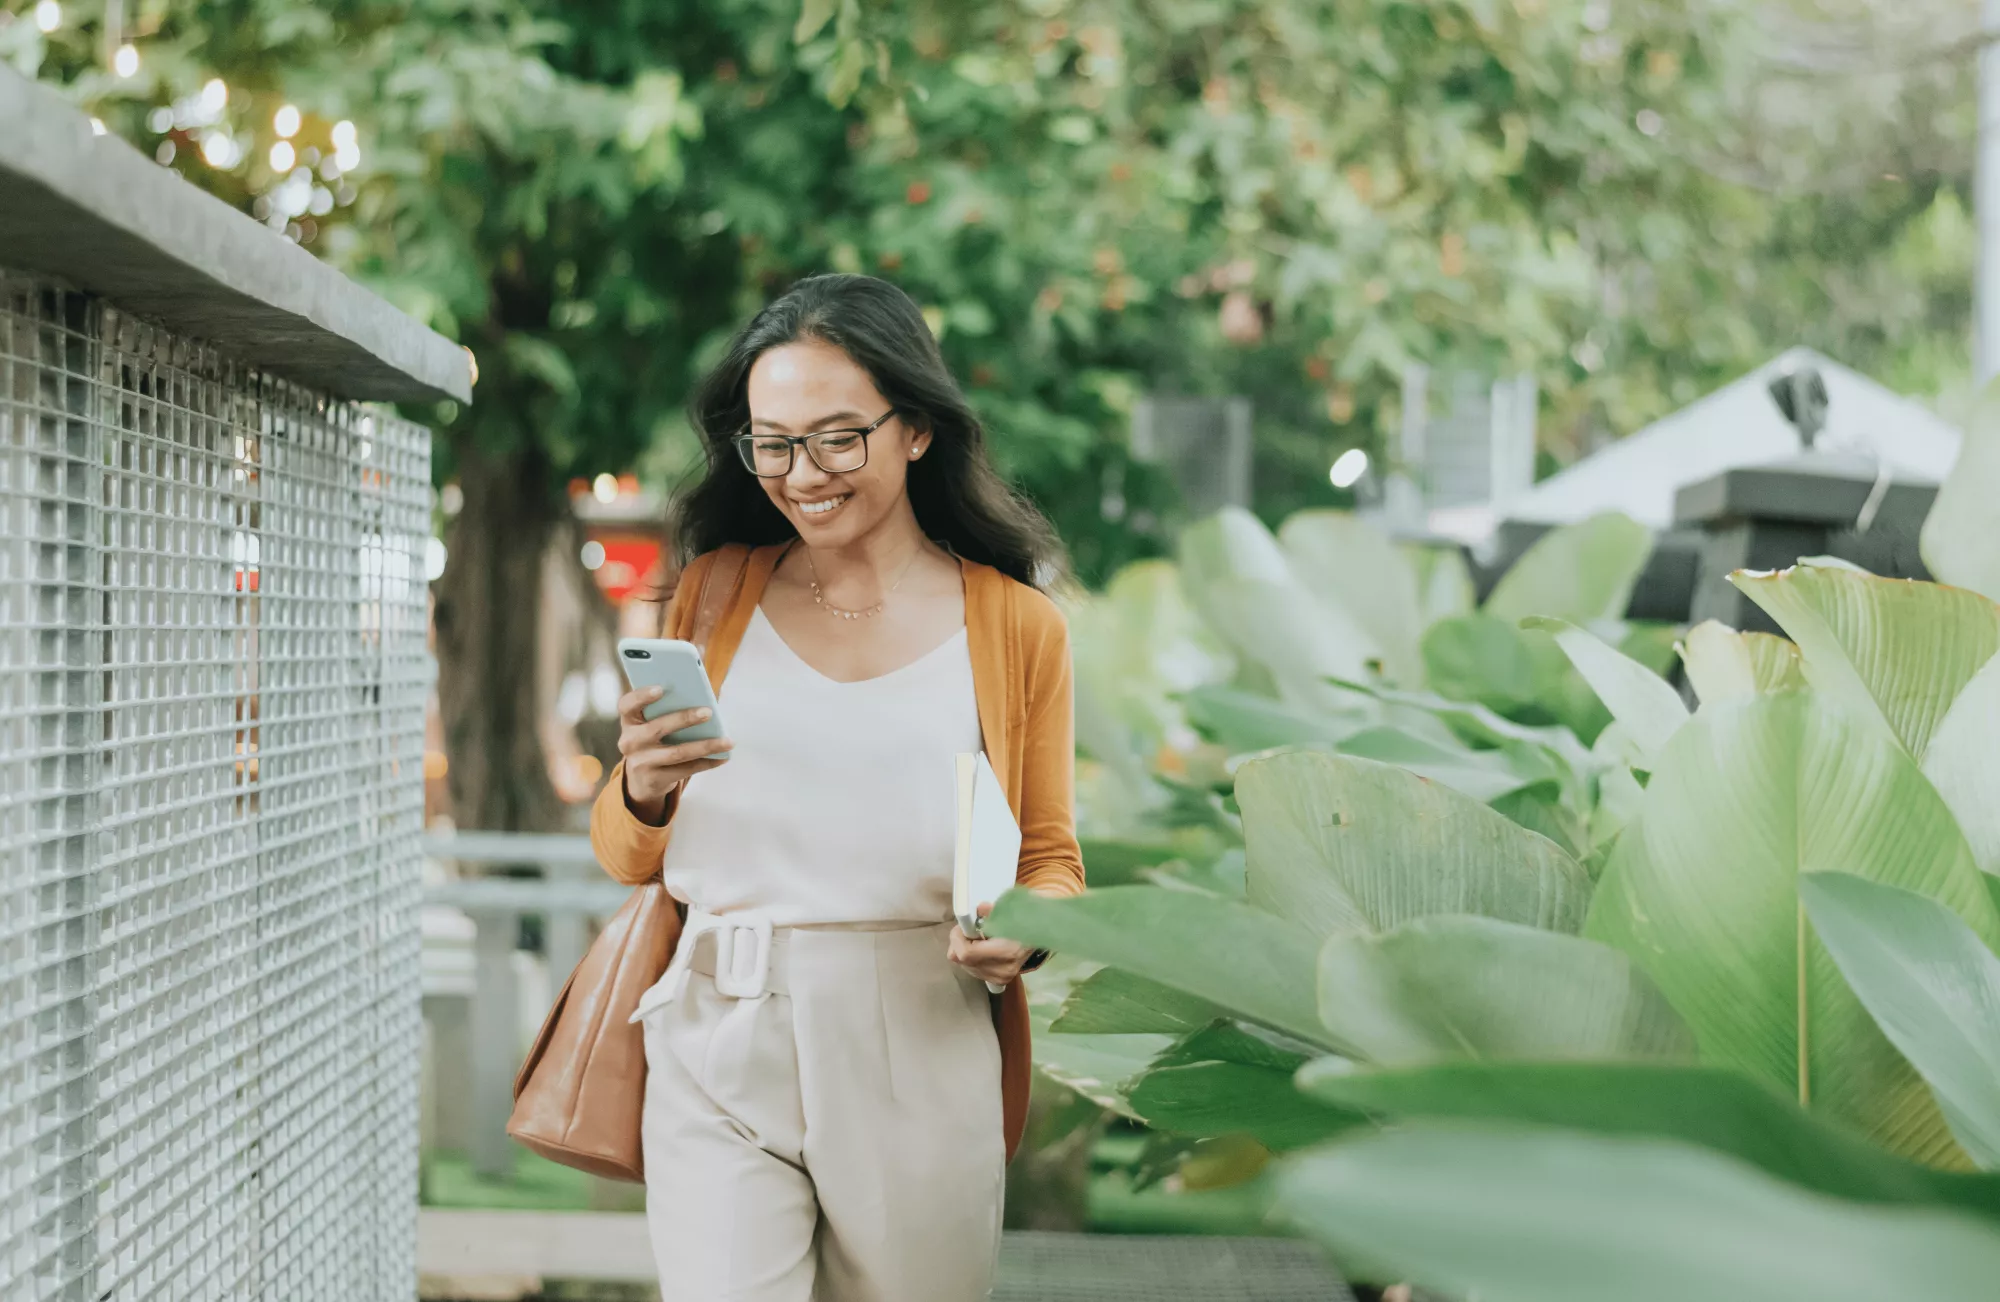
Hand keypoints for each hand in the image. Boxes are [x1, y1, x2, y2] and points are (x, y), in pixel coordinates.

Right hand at [616, 687, 732, 823]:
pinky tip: (723, 757)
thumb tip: (701, 701)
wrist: (642, 779)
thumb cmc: (653, 741)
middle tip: (708, 712)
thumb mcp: (650, 726)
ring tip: (727, 741)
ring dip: (706, 746)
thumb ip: (665, 712)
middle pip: (657, 728)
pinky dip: (707, 762)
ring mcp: (641, 763)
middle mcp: (630, 742)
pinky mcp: (655, 779)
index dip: (642, 696)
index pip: (627, 705)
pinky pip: (686, 770)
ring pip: (677, 752)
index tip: (661, 688)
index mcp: (629, 721)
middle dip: (684, 719)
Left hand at [949, 902, 1032, 987]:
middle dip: (959, 943)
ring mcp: (1000, 978)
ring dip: (965, 950)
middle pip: (962, 961)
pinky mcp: (997, 981)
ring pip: (964, 966)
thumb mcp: (1011, 911)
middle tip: (969, 930)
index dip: (957, 938)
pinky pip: (972, 970)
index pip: (966, 953)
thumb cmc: (1024, 920)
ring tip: (979, 939)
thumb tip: (979, 909)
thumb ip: (991, 911)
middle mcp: (1002, 970)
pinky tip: (983, 949)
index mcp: (1007, 952)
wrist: (1041, 935)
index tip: (962, 926)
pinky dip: (972, 958)